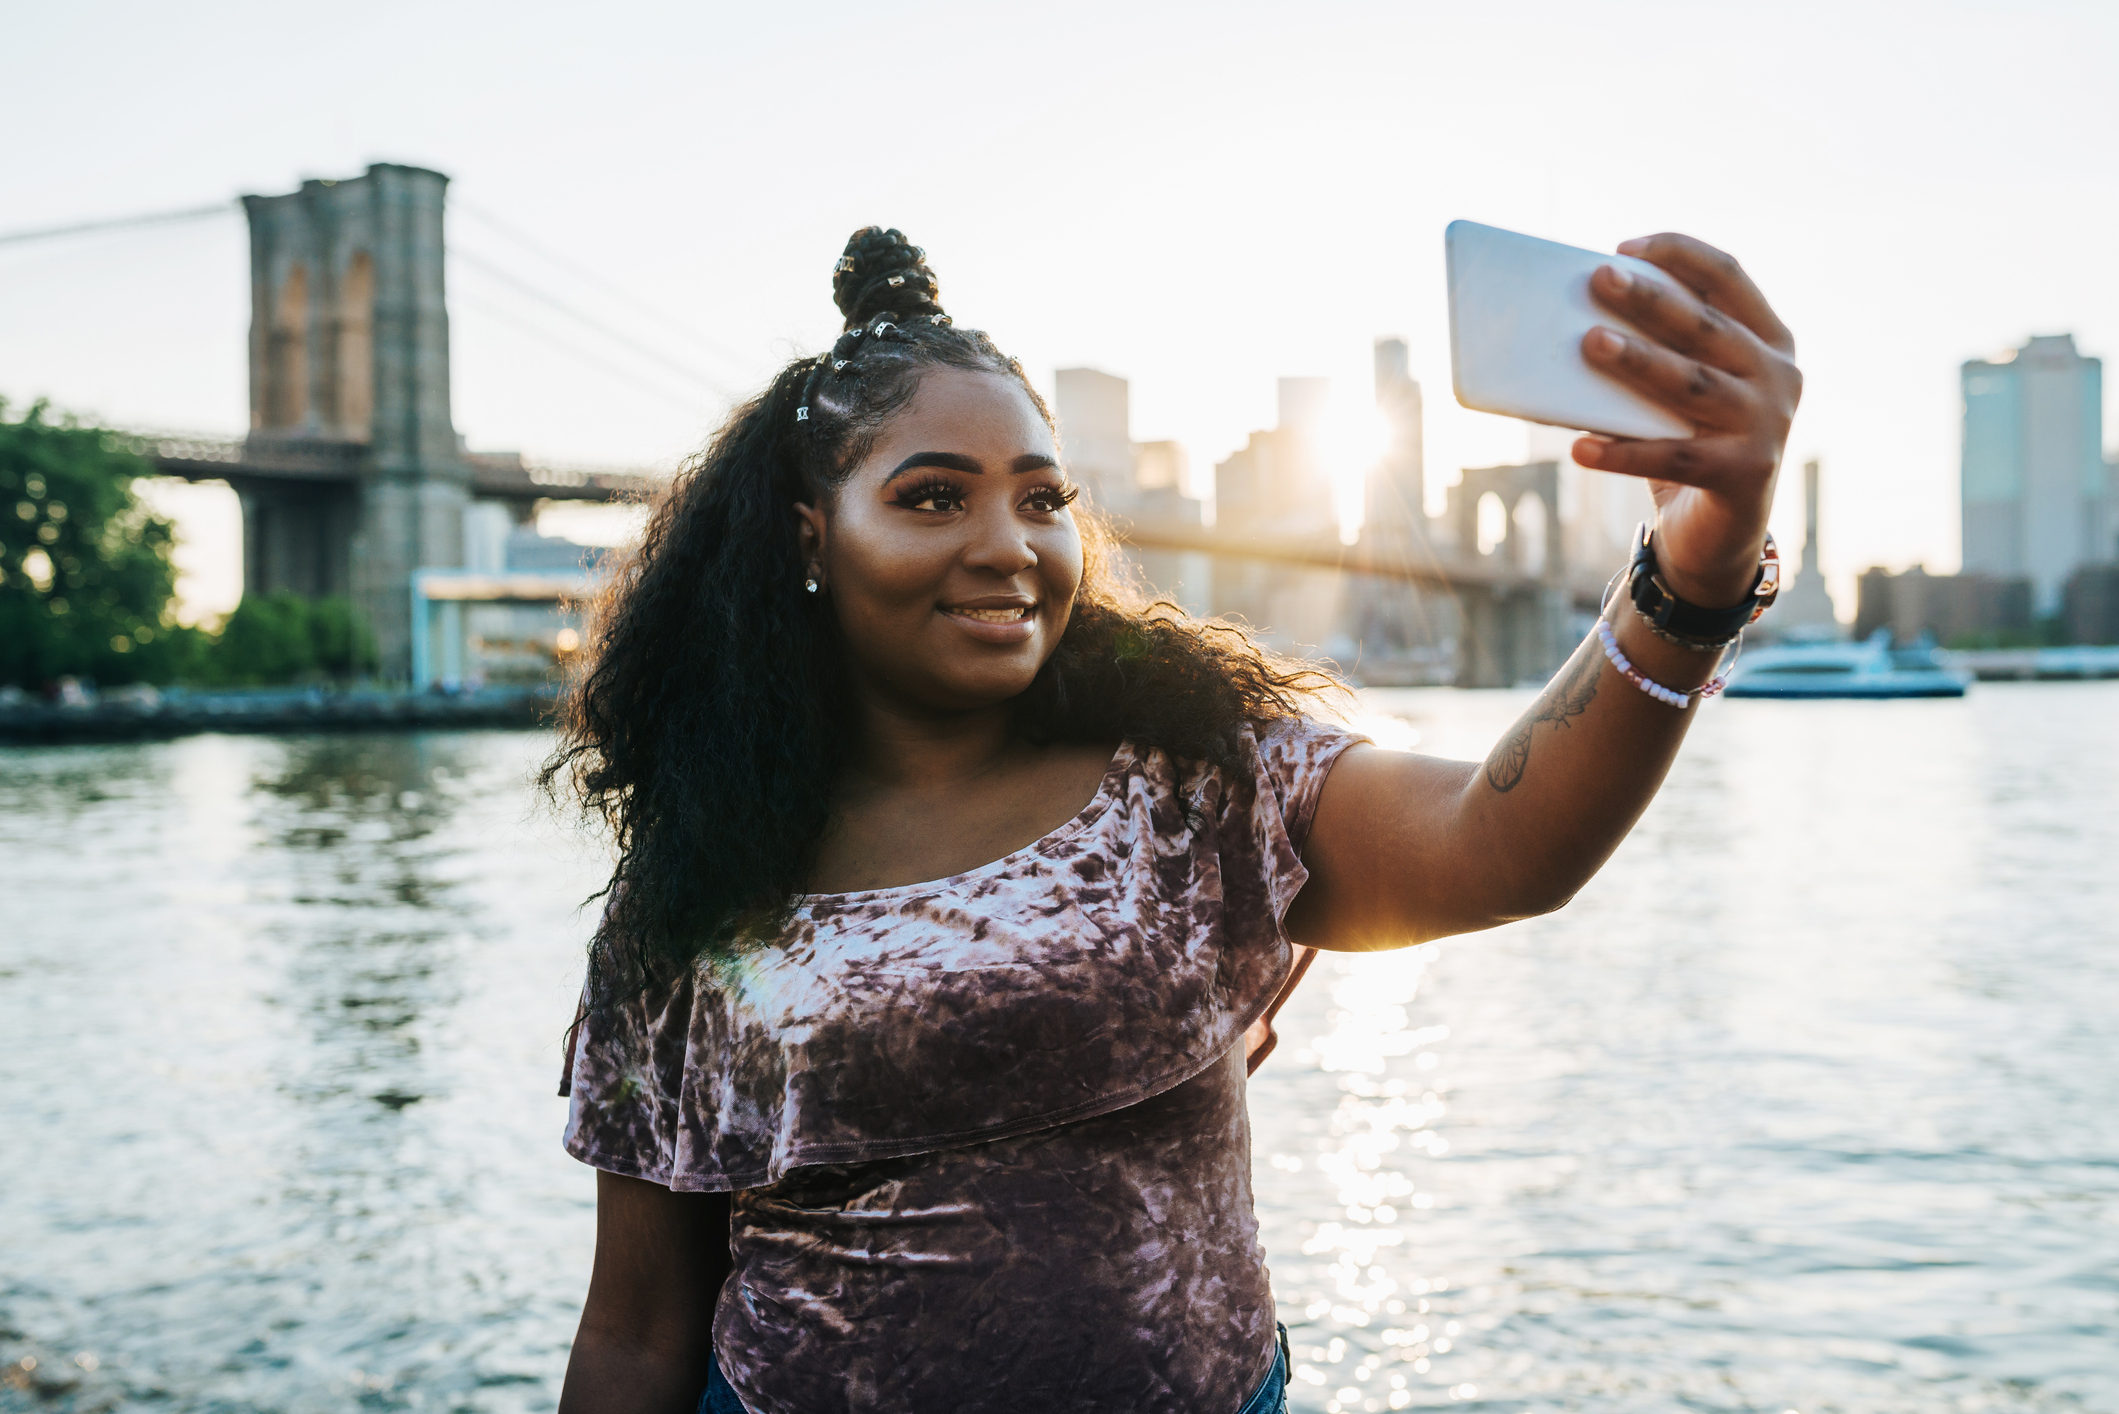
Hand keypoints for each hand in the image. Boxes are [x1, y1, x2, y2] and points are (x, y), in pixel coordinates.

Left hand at [1571, 233, 1801, 606]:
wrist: (1720, 532)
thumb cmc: (1690, 440)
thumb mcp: (1682, 391)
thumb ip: (1659, 353)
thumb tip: (1575, 323)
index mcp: (1769, 339)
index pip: (1729, 277)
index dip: (1680, 255)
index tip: (1623, 246)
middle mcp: (1778, 376)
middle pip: (1706, 327)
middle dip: (1651, 299)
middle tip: (1600, 278)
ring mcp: (1768, 425)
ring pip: (1691, 385)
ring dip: (1638, 361)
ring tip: (1590, 343)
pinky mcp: (1744, 473)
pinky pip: (1673, 457)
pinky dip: (1623, 452)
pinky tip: (1581, 447)